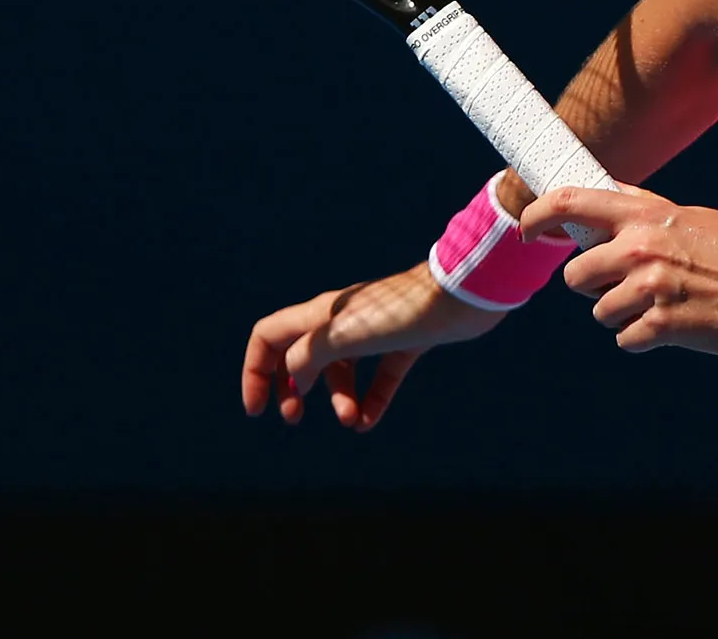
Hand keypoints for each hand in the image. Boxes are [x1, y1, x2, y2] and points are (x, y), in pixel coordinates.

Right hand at [240, 263, 505, 430]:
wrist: (461, 295)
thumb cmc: (401, 310)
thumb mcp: (344, 335)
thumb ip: (309, 354)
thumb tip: (294, 378)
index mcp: (320, 314)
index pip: (268, 337)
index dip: (255, 372)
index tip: (258, 410)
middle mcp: (342, 320)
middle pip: (300, 355)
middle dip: (292, 389)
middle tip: (294, 419)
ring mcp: (375, 331)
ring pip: (342, 370)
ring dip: (340, 399)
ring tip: (351, 421)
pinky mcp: (406, 342)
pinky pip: (380, 377)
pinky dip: (372, 400)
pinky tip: (369, 422)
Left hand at [518, 185, 717, 358]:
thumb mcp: (692, 217)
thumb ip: (645, 210)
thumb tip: (604, 195)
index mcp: (649, 214)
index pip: (571, 201)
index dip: (537, 214)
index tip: (527, 229)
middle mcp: (643, 247)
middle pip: (576, 274)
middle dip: (593, 285)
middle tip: (627, 285)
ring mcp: (650, 288)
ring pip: (599, 310)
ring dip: (623, 314)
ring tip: (663, 305)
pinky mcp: (662, 327)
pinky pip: (625, 338)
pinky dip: (644, 337)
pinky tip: (675, 325)